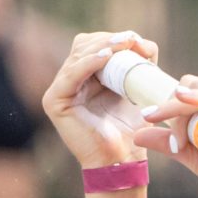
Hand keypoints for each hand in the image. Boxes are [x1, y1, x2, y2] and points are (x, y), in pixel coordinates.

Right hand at [41, 31, 162, 170]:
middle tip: (132, 40)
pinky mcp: (54, 101)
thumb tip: (143, 43)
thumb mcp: (139, 89)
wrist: (123, 159)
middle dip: (110, 40)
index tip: (139, 40)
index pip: (95, 44)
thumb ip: (140, 65)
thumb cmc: (133, 128)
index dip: (115, 38)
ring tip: (125, 44)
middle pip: (84, 44)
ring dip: (103, 46)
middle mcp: (69, 81)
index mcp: (86, 76)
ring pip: (78, 54)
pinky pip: (71, 74)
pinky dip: (89, 62)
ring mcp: (60, 90)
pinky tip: (107, 56)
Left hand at [132, 74, 197, 197]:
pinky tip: (181, 98)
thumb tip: (138, 134)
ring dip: (181, 111)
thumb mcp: (197, 159)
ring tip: (179, 141)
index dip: (169, 101)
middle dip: (173, 108)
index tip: (147, 116)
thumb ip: (172, 144)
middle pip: (195, 86)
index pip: (194, 88)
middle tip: (165, 134)